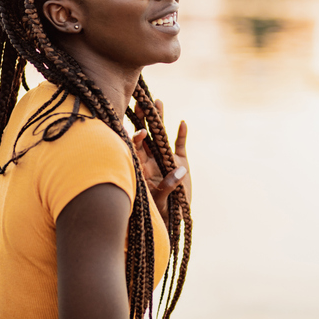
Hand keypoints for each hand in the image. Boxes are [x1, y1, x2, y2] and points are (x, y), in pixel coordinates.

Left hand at [132, 99, 191, 223]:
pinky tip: (182, 123)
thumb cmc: (161, 212)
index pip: (136, 148)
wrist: (174, 217)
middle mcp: (152, 159)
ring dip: (159, 119)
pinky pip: (180, 145)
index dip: (137, 138)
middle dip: (142, 119)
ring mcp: (165, 159)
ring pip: (160, 135)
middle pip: (145, 135)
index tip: (141, 133)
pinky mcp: (180, 162)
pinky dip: (181, 134)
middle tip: (140, 102)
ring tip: (157, 101)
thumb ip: (167, 187)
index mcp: (142, 167)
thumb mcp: (162, 201)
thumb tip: (179, 174)